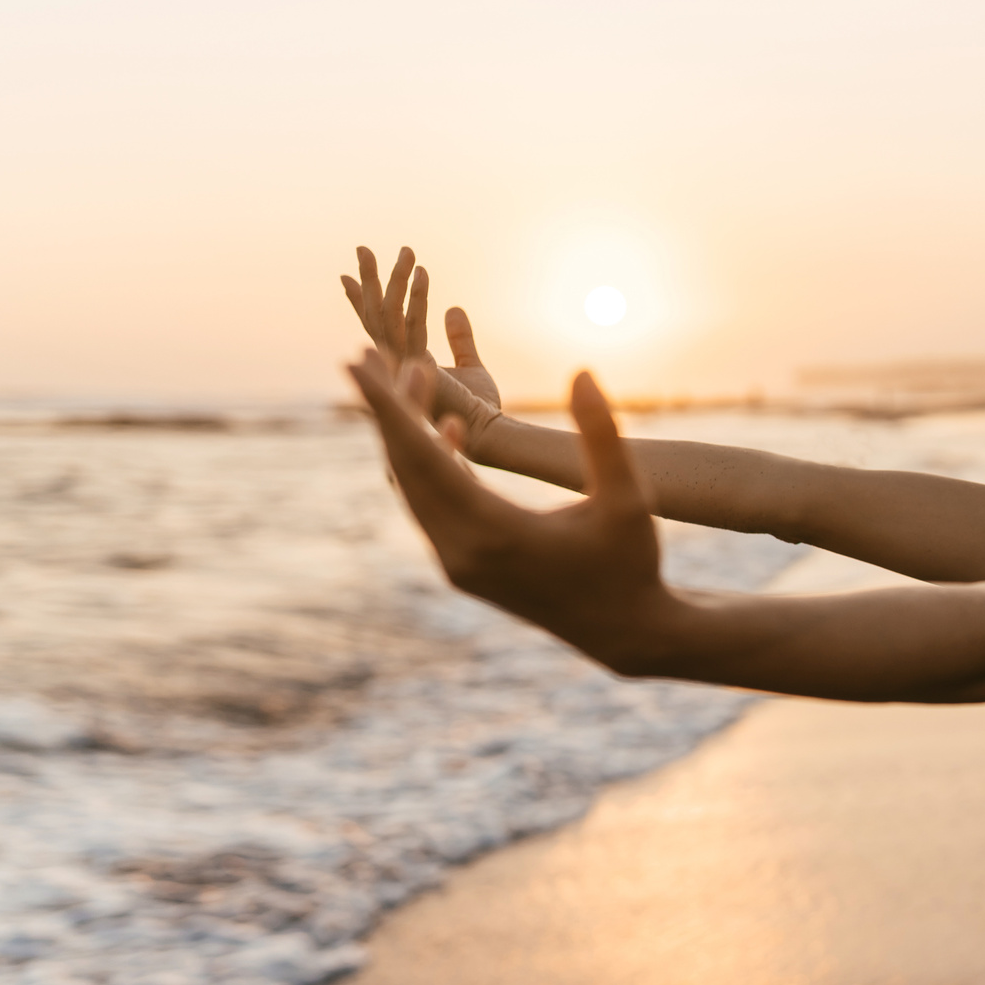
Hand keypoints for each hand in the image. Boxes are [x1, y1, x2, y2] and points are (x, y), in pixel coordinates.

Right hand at [340, 246, 503, 455]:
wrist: (487, 434)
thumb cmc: (479, 408)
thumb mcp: (471, 366)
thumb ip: (459, 338)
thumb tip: (453, 309)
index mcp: (402, 365)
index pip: (376, 327)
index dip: (361, 301)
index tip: (348, 276)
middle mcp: (394, 365)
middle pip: (373, 316)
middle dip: (369, 281)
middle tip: (364, 247)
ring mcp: (400, 366)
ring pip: (387, 315)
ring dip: (394, 279)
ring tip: (406, 250)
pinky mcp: (415, 367)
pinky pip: (411, 324)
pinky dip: (417, 297)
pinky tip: (423, 273)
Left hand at [346, 349, 672, 673]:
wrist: (624, 633)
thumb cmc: (631, 563)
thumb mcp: (627, 498)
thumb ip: (603, 434)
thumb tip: (582, 372)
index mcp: (494, 531)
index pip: (423, 455)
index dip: (386, 405)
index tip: (354, 362)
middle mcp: (462, 551)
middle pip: (405, 467)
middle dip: (387, 407)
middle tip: (370, 352)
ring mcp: (458, 564)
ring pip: (413, 487)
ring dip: (407, 434)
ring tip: (415, 378)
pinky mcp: (463, 569)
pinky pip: (430, 507)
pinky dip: (429, 465)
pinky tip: (448, 432)